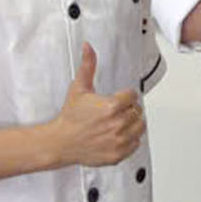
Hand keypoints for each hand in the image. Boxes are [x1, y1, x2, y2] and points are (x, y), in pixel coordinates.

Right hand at [52, 43, 143, 167]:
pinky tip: (118, 134)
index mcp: (111, 106)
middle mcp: (117, 124)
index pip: (133, 96)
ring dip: (133, 123)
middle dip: (129, 109)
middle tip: (116, 111)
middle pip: (137, 111)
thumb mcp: (79, 88)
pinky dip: (131, 139)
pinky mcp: (118, 154)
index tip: (119, 99)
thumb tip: (88, 47)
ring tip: (119, 121)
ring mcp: (118, 141)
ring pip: (140, 127)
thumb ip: (87, 66)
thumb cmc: (70, 117)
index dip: (126, 96)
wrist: (61, 142)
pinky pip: (135, 144)